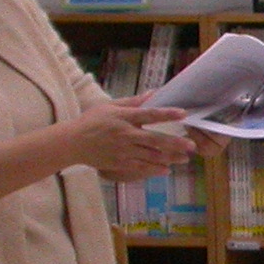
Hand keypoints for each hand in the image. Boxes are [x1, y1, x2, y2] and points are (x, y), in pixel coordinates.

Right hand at [64, 102, 195, 182]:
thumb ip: (133, 102)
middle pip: (154, 139)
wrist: (72, 143)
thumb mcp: (110, 106)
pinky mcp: (119, 164)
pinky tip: (167, 169)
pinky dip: (155, 170)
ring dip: (170, 158)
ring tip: (185, 159)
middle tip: (191, 145)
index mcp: (123, 117)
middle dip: (175, 143)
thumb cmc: (92, 121)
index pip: (149, 114)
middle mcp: (125, 134)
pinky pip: (141, 168)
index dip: (167, 114)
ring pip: (151, 156)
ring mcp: (123, 151)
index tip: (183, 113)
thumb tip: (154, 93)